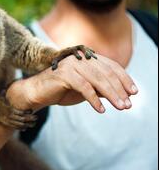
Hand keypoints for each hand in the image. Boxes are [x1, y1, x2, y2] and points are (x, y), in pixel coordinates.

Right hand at [6, 53, 137, 113]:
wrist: (35, 94)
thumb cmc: (59, 91)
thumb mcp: (85, 90)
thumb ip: (100, 88)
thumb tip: (123, 94)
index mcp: (86, 59)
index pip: (110, 66)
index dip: (124, 78)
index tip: (134, 92)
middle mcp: (80, 58)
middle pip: (106, 73)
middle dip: (119, 90)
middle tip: (128, 104)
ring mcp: (71, 64)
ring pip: (97, 79)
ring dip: (111, 95)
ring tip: (120, 107)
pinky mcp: (63, 74)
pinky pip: (84, 87)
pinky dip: (94, 99)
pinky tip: (101, 110)